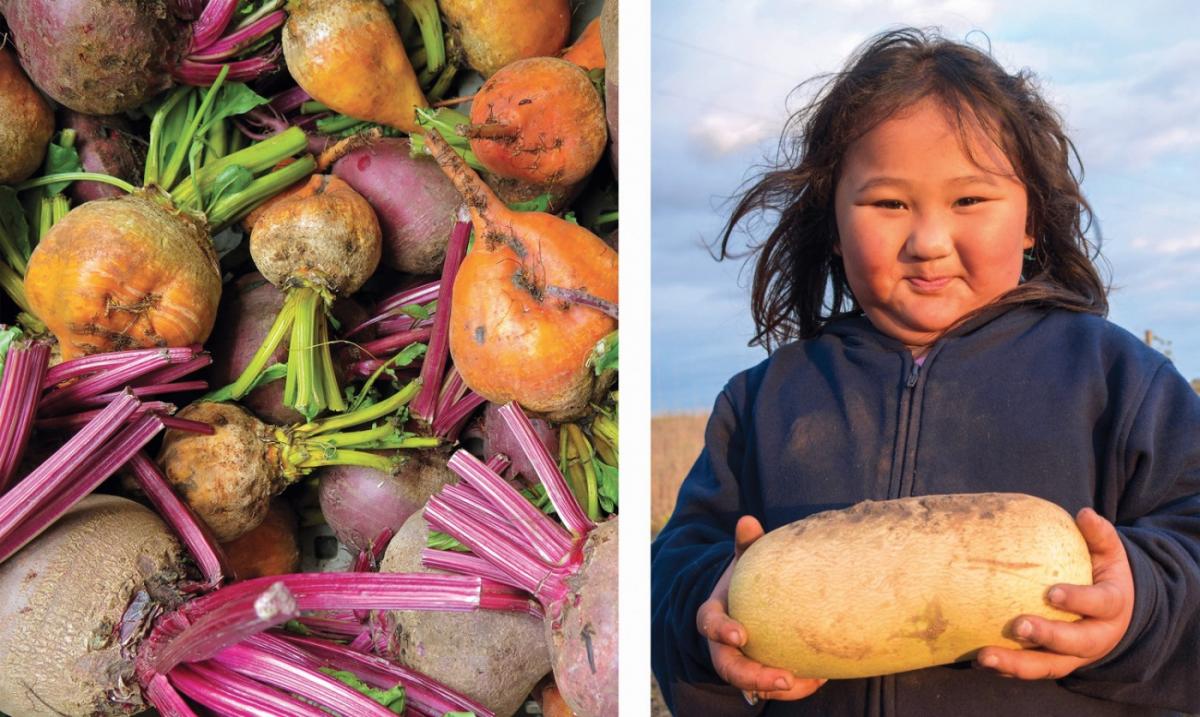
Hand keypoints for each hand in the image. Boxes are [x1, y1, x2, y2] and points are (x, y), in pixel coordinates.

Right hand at [696, 515, 826, 701]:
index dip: (721, 630)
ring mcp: (740, 662)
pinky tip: (820, 677)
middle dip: (754, 677)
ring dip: (779, 688)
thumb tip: (748, 520)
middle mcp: (722, 645)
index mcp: (714, 615)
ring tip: (812, 681)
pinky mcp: (760, 673)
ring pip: (752, 686)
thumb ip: (747, 544)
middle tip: (784, 678)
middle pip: (728, 668)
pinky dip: (796, 686)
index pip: (709, 624)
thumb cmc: (749, 578)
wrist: (753, 601)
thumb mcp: (747, 560)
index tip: (740, 635)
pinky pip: (773, 688)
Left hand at [976, 508, 1134, 678]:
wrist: (1115, 612)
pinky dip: (1007, 669)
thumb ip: (1099, 535)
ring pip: (1049, 666)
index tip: (1052, 593)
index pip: (1100, 604)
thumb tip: (1084, 513)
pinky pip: (1032, 669)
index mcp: (1113, 606)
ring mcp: (1076, 655)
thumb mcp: (1110, 554)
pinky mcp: (1056, 663)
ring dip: (1017, 664)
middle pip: (1076, 643)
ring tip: (985, 657)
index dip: (1078, 600)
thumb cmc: (1103, 574)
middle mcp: (1097, 636)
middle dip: (1047, 636)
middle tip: (1017, 626)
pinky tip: (980, 662)